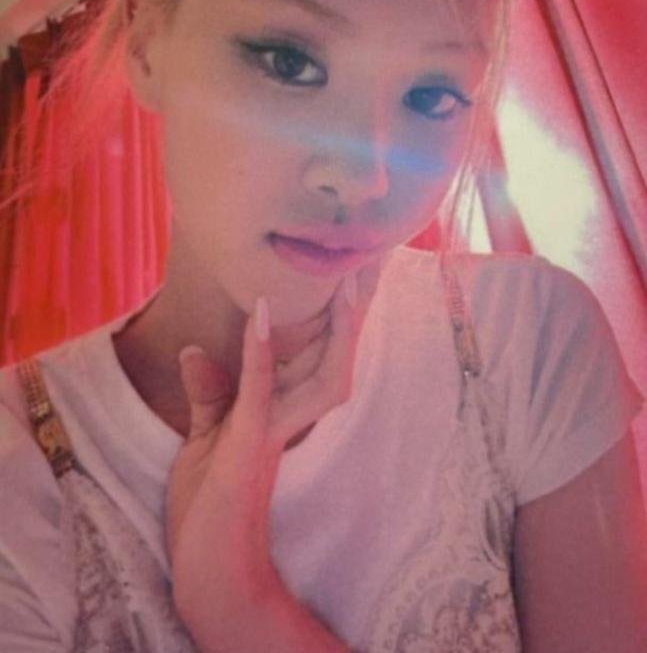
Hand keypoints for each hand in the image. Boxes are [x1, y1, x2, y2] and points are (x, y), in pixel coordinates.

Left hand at [165, 258, 386, 645]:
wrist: (205, 568)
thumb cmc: (208, 507)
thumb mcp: (205, 439)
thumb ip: (209, 394)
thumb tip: (194, 348)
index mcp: (288, 413)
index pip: (323, 354)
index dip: (341, 314)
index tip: (356, 269)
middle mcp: (296, 419)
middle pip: (339, 356)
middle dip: (359, 311)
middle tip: (376, 258)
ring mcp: (278, 432)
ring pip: (324, 373)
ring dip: (337, 326)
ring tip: (348, 280)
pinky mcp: (251, 443)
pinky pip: (260, 389)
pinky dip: (260, 350)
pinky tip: (263, 312)